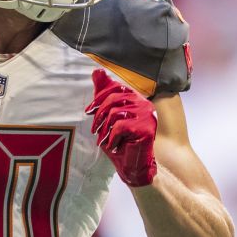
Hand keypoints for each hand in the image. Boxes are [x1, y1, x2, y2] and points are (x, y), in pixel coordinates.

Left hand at [86, 70, 157, 186]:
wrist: (131, 165)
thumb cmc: (119, 141)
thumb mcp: (107, 116)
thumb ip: (103, 94)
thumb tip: (97, 70)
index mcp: (135, 98)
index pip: (115, 86)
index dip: (99, 98)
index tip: (88, 111)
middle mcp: (144, 103)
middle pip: (114, 99)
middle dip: (99, 115)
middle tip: (95, 130)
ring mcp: (147, 115)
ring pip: (115, 113)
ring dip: (105, 130)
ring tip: (105, 140)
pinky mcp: (146, 128)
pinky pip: (120, 127)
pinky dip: (112, 138)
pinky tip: (114, 145)